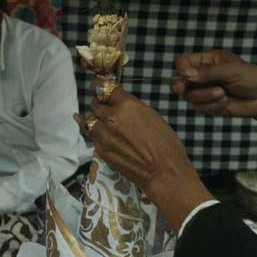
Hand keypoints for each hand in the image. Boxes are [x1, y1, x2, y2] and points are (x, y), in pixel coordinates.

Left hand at [90, 84, 212, 229]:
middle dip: (100, 105)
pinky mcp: (100, 150)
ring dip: (97, 121)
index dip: (100, 87)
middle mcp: (111, 117)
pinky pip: (94, 137)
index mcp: (127, 105)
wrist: (163, 171)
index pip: (105, 89)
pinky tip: (108, 139)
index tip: (97, 86)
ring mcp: (103, 135)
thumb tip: (121, 106)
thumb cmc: (165, 143)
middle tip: (104, 108)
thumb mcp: (151, 116)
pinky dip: (98, 135)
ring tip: (106, 126)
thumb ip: (132, 109)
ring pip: (91, 121)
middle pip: (95, 105)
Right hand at [171, 49, 256, 118]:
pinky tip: (225, 101)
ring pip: (189, 96)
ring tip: (223, 93)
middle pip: (180, 81)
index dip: (181, 69)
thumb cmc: (251, 78)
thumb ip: (207, 73)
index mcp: (207, 61)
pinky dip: (211, 106)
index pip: (184, 63)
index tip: (185, 75)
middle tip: (181, 89)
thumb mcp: (230, 70)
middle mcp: (202, 76)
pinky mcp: (208, 106)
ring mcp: (204, 91)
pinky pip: (199, 108)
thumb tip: (185, 74)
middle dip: (181, 86)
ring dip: (205, 96)